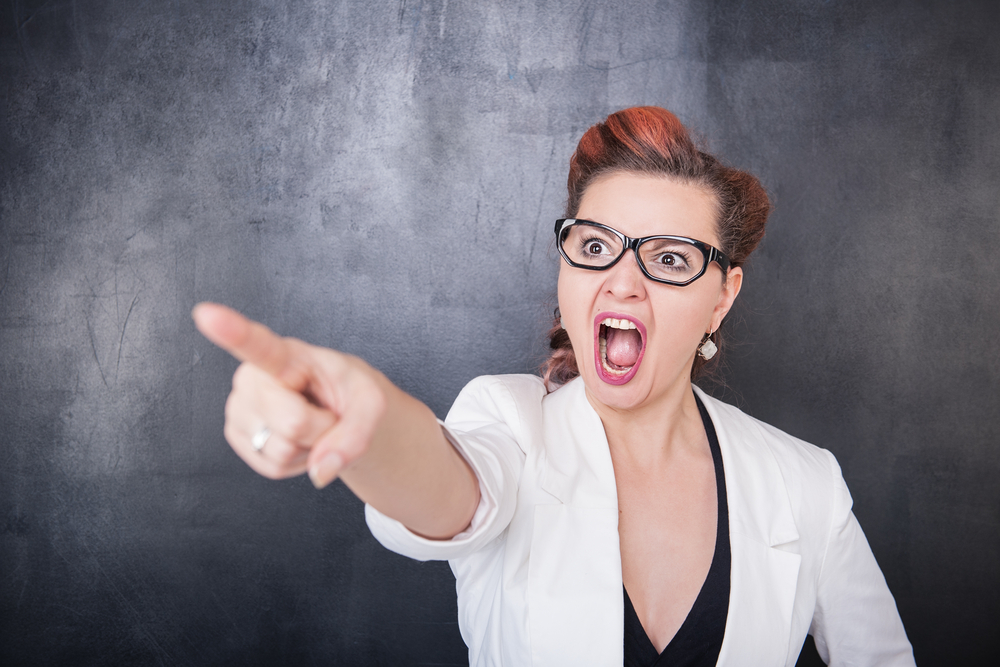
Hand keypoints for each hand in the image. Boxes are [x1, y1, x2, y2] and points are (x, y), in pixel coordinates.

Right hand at [192, 302, 386, 488]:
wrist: (338, 410)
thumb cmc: (351, 394)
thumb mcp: (372, 404)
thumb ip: (357, 434)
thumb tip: (320, 470)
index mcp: (287, 354)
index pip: (258, 344)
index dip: (231, 331)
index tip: (206, 314)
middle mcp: (252, 377)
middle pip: (293, 423)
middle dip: (321, 430)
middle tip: (325, 413)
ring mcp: (238, 407)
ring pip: (280, 451)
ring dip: (308, 448)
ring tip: (310, 423)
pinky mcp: (236, 434)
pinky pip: (272, 467)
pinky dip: (295, 462)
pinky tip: (298, 439)